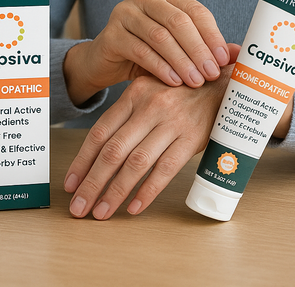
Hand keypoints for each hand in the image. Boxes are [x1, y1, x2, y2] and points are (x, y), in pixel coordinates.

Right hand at [63, 0, 230, 105]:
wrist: (107, 62)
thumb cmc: (149, 53)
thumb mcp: (179, 49)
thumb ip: (206, 48)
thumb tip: (238, 53)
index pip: (196, 11)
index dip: (212, 35)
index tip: (223, 59)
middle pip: (179, 22)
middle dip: (198, 49)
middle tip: (211, 74)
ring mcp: (125, 12)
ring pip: (160, 36)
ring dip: (181, 60)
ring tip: (195, 81)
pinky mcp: (111, 33)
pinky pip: (140, 50)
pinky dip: (160, 67)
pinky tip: (172, 81)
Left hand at [64, 44, 240, 219]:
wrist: (224, 82)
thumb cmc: (182, 91)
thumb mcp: (151, 89)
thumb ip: (128, 113)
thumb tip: (100, 150)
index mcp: (135, 94)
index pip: (100, 132)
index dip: (82, 161)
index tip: (70, 184)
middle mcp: (150, 107)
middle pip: (113, 152)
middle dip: (91, 184)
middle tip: (78, 208)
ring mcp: (171, 123)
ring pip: (135, 164)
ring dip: (115, 192)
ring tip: (101, 213)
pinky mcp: (191, 138)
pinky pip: (165, 170)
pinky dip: (147, 192)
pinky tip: (134, 207)